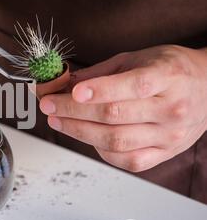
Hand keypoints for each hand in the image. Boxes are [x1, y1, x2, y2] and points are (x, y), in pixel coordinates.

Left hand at [39, 45, 206, 171]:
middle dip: (74, 111)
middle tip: (49, 106)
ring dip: (79, 132)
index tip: (71, 92)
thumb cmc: (170, 70)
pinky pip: (128, 161)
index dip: (99, 90)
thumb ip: (101, 72)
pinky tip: (86, 137)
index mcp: (168, 77)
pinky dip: (101, 150)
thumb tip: (64, 83)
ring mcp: (170, 136)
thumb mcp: (138, 58)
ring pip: (117, 141)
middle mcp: (171, 109)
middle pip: (115, 116)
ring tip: (58, 121)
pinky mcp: (165, 153)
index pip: (132, 86)